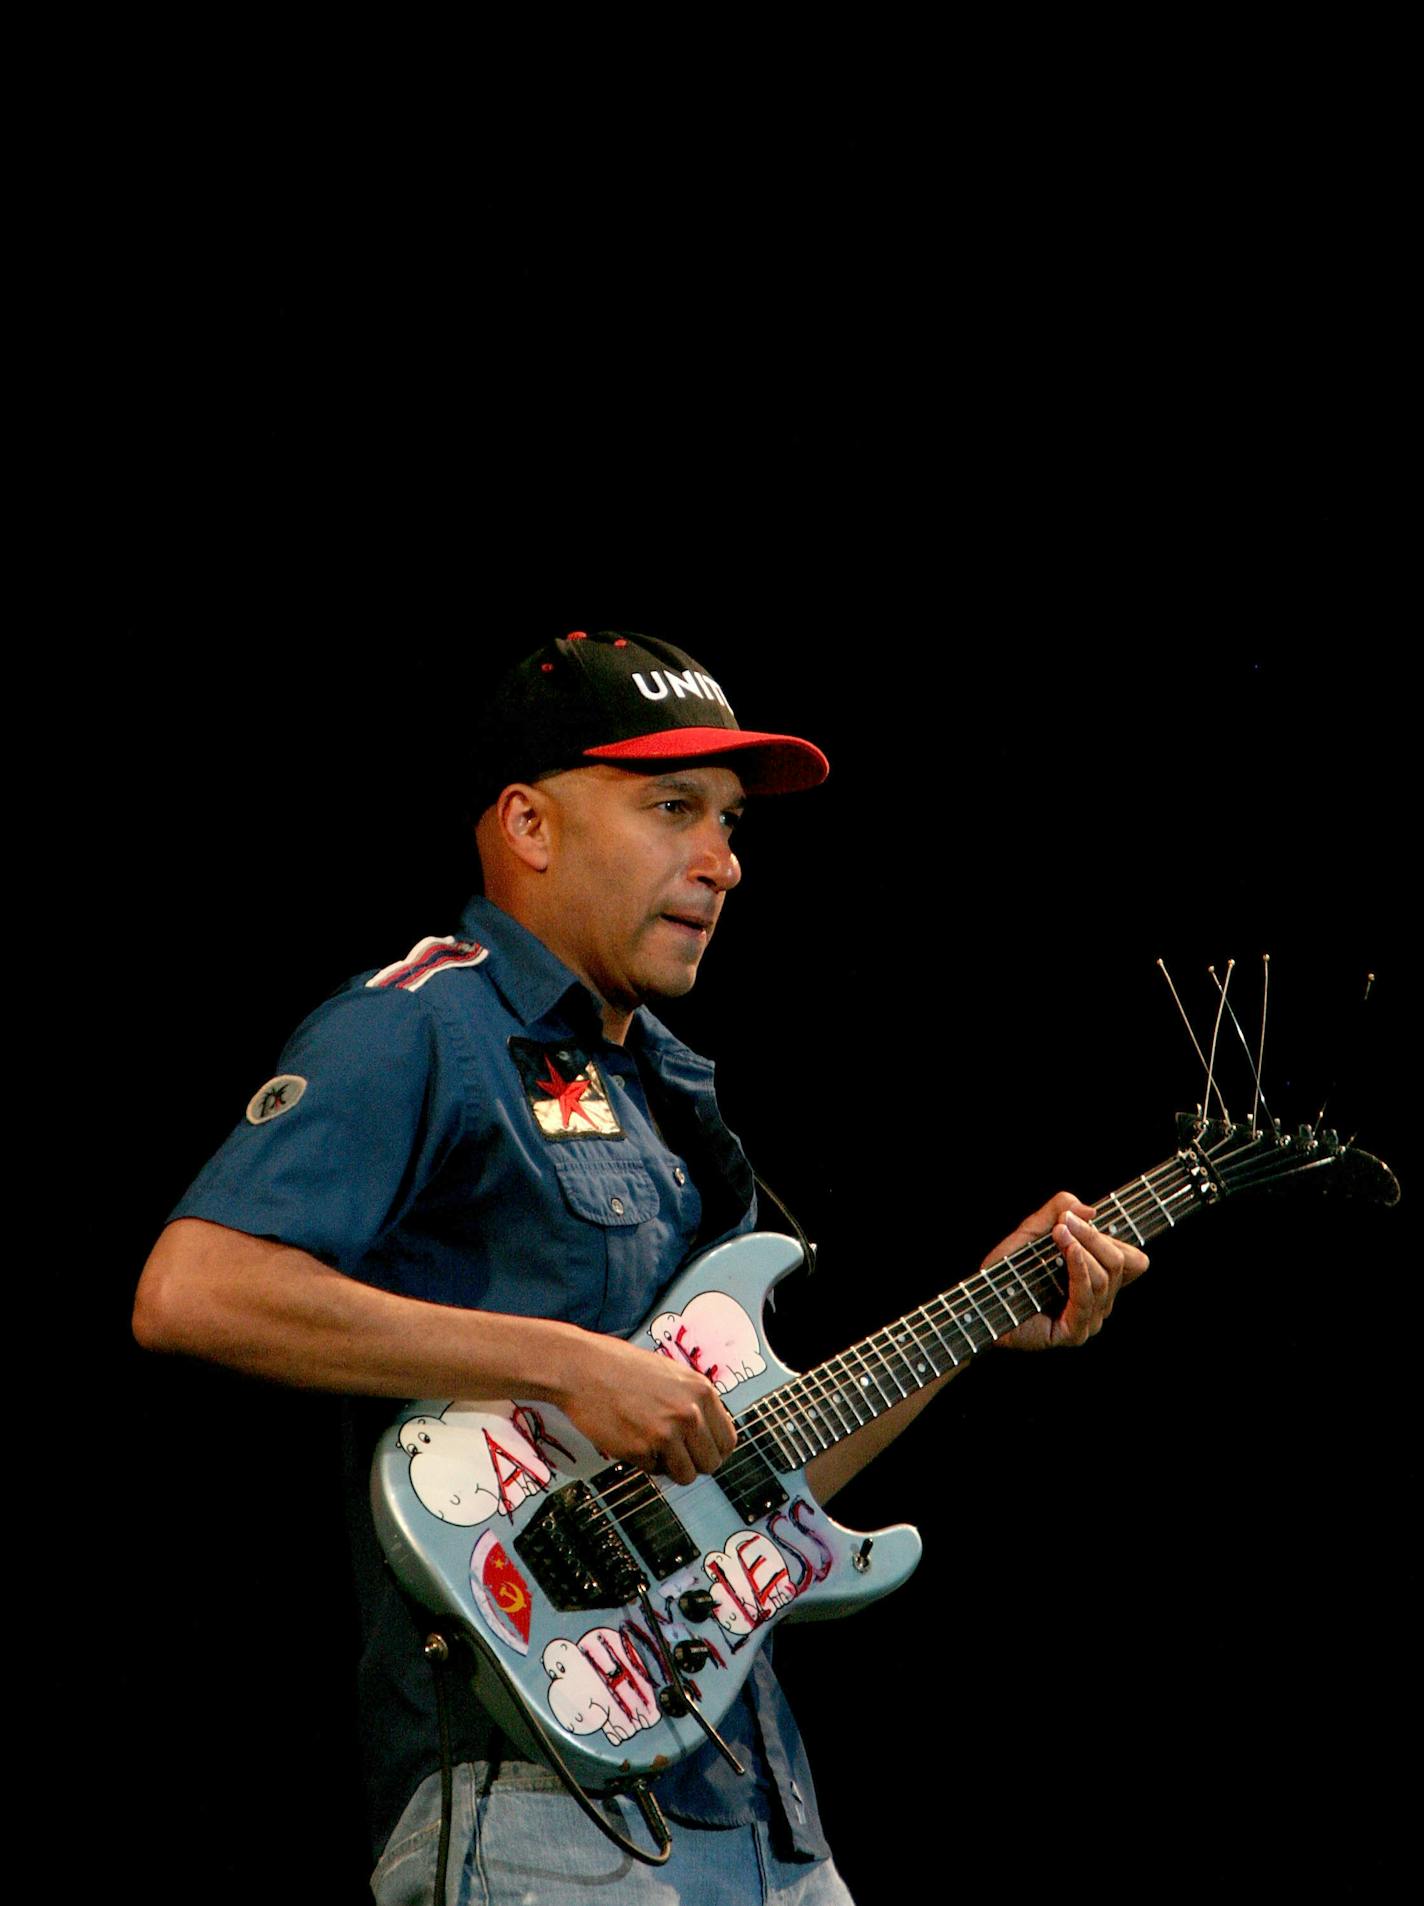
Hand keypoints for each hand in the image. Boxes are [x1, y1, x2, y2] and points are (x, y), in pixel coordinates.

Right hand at [554, 1330, 737, 1485]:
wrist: (580, 1368)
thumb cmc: (619, 1366)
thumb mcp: (671, 1374)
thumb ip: (693, 1401)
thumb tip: (707, 1433)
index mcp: (701, 1391)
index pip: (727, 1440)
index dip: (714, 1450)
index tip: (702, 1452)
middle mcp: (689, 1413)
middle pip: (711, 1463)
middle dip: (694, 1463)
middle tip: (677, 1456)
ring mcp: (666, 1433)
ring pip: (686, 1475)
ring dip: (671, 1468)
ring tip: (653, 1447)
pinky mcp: (641, 1450)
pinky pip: (654, 1471)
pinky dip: (644, 1462)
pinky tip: (631, 1438)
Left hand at [987, 1191, 1147, 1350]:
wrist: (982, 1305)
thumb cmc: (1006, 1272)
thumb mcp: (1032, 1230)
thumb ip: (1058, 1210)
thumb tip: (1090, 1209)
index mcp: (1098, 1279)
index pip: (1133, 1261)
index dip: (1113, 1236)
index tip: (1077, 1216)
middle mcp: (1100, 1301)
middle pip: (1119, 1263)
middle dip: (1093, 1236)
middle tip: (1065, 1220)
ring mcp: (1090, 1318)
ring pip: (1105, 1278)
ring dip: (1083, 1247)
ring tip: (1059, 1231)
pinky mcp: (1075, 1332)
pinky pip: (1086, 1296)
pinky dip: (1079, 1268)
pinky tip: (1070, 1250)